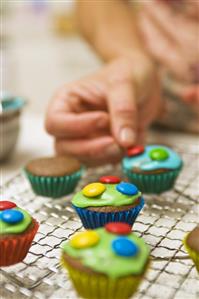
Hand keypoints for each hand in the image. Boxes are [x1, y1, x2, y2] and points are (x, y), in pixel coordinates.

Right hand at [45, 56, 160, 165]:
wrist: (145, 85)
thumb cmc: (128, 74)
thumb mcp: (126, 83)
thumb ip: (123, 110)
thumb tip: (124, 141)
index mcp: (66, 101)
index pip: (55, 123)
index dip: (76, 127)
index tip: (103, 119)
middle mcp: (71, 124)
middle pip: (63, 148)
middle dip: (90, 149)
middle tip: (116, 143)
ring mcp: (84, 139)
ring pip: (80, 161)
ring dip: (102, 158)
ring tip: (125, 144)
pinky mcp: (99, 150)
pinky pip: (99, 164)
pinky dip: (113, 161)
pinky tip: (127, 148)